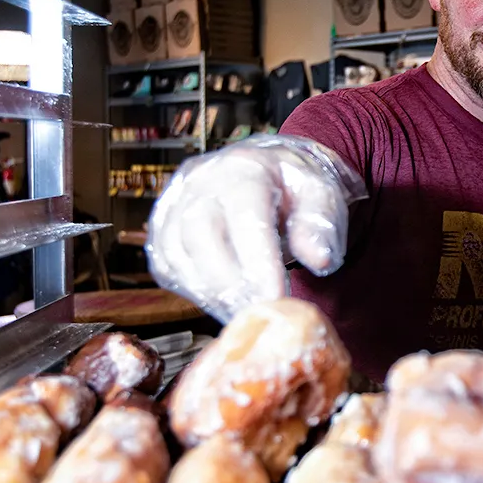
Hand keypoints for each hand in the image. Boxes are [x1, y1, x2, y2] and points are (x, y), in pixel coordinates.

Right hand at [146, 137, 361, 322]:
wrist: (265, 170)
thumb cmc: (293, 186)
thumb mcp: (321, 194)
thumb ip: (320, 225)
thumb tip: (319, 260)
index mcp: (245, 169)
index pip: (245, 217)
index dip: (257, 262)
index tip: (273, 298)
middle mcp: (200, 181)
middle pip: (201, 235)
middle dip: (230, 283)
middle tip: (257, 312)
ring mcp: (175, 203)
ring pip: (177, 254)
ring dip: (210, 293)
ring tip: (243, 313)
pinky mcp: (161, 227)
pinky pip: (166, 265)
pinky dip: (192, 290)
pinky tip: (221, 302)